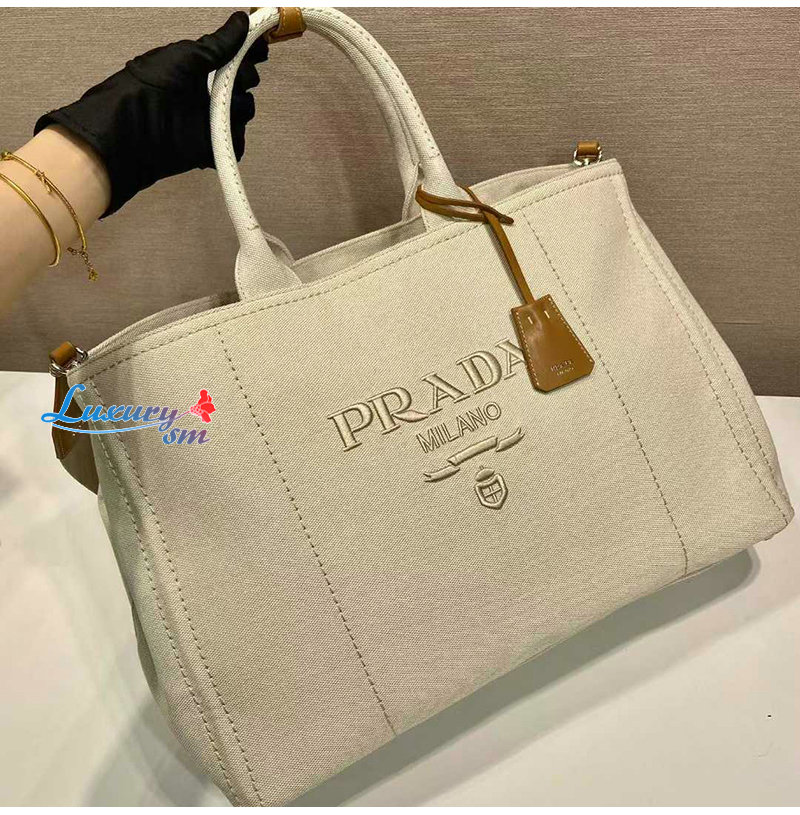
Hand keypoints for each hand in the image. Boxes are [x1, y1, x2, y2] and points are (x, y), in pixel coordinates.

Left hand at [34, 11, 267, 215]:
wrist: (133, 128)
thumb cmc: (150, 85)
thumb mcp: (187, 56)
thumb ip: (219, 43)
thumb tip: (242, 21)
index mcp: (199, 68)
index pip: (233, 58)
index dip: (249, 53)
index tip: (261, 47)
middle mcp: (206, 93)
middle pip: (243, 84)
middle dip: (246, 78)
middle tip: (239, 77)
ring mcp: (209, 120)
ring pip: (243, 113)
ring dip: (239, 107)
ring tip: (225, 107)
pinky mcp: (210, 147)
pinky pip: (235, 143)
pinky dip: (233, 139)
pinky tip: (221, 131)